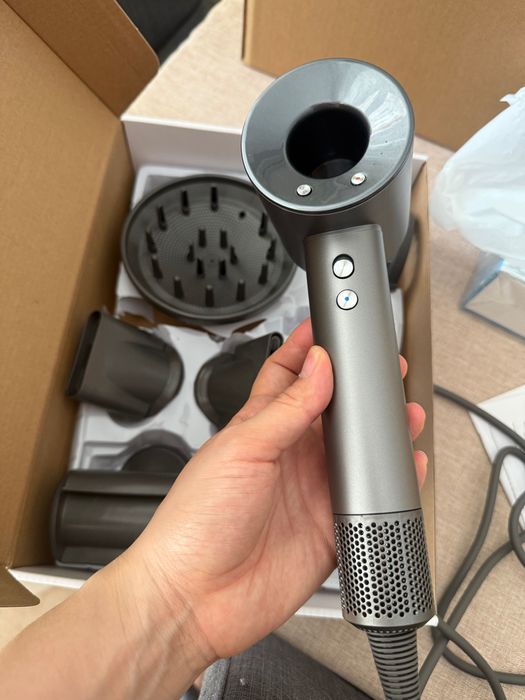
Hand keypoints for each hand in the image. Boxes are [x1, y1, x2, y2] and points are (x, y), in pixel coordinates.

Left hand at [124, 318, 426, 665]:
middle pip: (330, 411)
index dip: (308, 349)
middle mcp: (288, 456)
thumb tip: (318, 368)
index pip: (287, 375)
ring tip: (403, 410)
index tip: (331, 326)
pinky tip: (404, 468)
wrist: (194, 597)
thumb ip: (285, 409)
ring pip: (355, 452)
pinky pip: (368, 500)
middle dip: (357, 387)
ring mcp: (310, 491)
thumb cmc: (195, 522)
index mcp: (260, 429)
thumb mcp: (242, 451)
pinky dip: (390, 483)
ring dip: (380, 432)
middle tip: (383, 367)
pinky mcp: (328, 528)